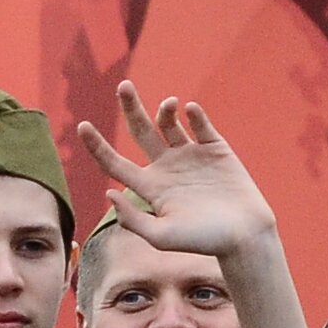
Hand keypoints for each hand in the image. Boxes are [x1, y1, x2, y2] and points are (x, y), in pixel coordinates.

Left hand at [73, 80, 274, 263]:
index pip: (115, 163)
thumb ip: (133, 220)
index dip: (97, 145)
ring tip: (169, 104)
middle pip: (140, 131)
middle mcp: (167, 168)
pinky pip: (200, 124)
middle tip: (123, 86)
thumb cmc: (204, 242)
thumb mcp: (162, 237)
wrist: (245, 236)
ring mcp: (191, 156)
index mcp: (150, 187)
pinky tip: (190, 110)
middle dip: (130, 107)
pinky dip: (194, 114)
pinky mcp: (215, 149)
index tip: (82, 126)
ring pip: (169, 123)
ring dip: (165, 109)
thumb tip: (108, 192)